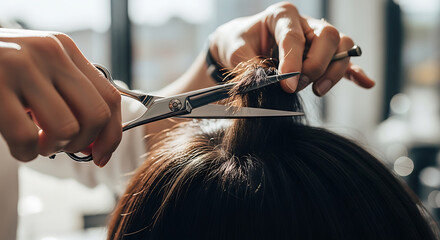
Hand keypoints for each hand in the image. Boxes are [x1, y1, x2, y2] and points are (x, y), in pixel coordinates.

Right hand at [0, 29, 121, 166]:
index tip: (101, 155)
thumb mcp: (42, 71)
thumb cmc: (2, 72)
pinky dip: (27, 154)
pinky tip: (20, 146)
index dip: (112, 135)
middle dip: (85, 144)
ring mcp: (21, 67)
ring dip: (54, 148)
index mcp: (66, 50)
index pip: (110, 98)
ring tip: (38, 142)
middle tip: (64, 147)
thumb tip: (100, 143)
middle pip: (96, 116)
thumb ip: (72, 96)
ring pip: (67, 129)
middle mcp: (50, 53)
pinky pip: (28, 139)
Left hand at [209, 2, 374, 95]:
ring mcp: (316, 38)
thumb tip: (264, 81)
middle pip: (328, 37)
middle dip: (317, 64)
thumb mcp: (233, 49)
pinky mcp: (322, 55)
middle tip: (298, 86)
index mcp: (282, 15)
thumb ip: (247, 64)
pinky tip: (365, 83)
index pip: (294, 37)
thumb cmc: (237, 42)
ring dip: (333, 71)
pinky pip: (345, 60)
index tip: (288, 86)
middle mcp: (304, 23)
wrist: (239, 46)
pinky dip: (355, 72)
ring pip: (342, 47)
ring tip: (317, 90)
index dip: (292, 62)